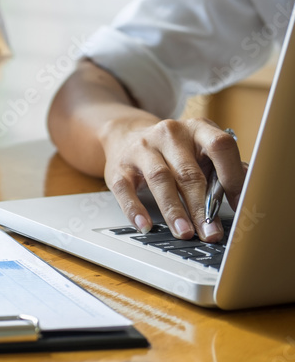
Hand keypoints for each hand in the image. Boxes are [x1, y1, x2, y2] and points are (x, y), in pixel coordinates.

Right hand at [99, 116, 245, 241]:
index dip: (233, 176)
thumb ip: (220, 169)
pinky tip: (145, 225)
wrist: (127, 135)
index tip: (239, 205)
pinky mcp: (119, 166)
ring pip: (160, 180)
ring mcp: (141, 149)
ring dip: (174, 209)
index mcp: (196, 128)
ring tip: (185, 232)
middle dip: (202, 206)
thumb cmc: (172, 151)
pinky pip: (126, 190)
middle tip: (210, 232)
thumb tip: (242, 196)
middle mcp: (168, 134)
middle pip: (189, 172)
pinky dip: (135, 210)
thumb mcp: (199, 150)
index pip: (220, 146)